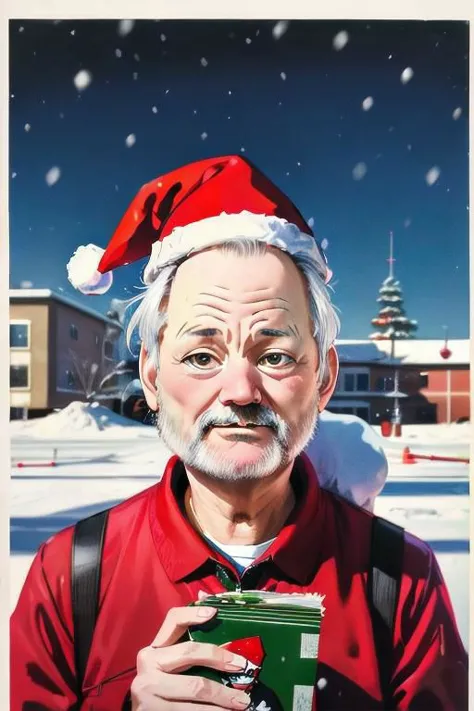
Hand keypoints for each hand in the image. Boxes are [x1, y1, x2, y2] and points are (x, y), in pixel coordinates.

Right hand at [131, 605, 250, 709]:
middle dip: (220, 658)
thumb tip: (210, 604)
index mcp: (154, 648)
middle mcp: (147, 665)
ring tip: (243, 702)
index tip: (215, 613)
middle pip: (189, 652)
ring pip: (196, 687)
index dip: (192, 614)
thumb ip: (188, 644)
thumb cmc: (163, 689)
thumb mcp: (171, 666)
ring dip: (224, 696)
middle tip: (242, 666)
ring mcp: (147, 690)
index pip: (172, 620)